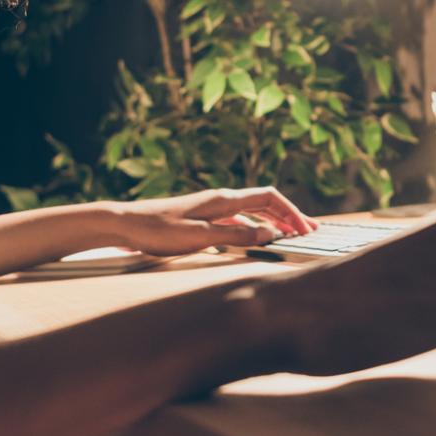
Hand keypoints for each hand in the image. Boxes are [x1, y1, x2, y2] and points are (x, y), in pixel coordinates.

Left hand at [109, 187, 316, 256]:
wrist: (125, 223)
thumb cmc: (158, 230)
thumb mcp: (199, 237)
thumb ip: (235, 236)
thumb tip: (269, 234)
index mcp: (223, 199)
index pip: (268, 197)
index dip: (291, 211)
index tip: (306, 227)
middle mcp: (220, 200)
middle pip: (264, 202)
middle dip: (289, 214)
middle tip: (310, 229)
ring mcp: (211, 209)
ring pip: (252, 211)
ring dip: (273, 221)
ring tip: (290, 234)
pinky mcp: (202, 219)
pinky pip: (237, 221)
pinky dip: (254, 228)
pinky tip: (256, 239)